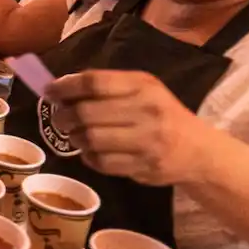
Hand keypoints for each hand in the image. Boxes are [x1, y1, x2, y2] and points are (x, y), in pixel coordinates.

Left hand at [44, 70, 211, 185]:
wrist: (198, 150)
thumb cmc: (160, 114)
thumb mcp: (141, 90)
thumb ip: (105, 86)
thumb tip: (59, 88)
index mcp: (143, 85)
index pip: (93, 82)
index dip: (65, 87)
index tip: (49, 91)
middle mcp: (147, 111)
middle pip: (87, 112)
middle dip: (64, 116)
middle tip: (60, 118)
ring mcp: (147, 140)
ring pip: (91, 139)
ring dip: (74, 137)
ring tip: (74, 134)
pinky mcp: (145, 166)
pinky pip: (101, 162)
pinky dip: (88, 157)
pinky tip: (91, 152)